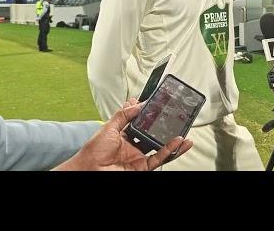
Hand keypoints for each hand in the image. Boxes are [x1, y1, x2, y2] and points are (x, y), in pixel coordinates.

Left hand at [53, 99, 192, 170]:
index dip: (147, 114)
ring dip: (172, 140)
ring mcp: (137, 157)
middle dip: (163, 126)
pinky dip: (170, 150)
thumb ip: (123, 115)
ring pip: (159, 147)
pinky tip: (178, 142)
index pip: (139, 122)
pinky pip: (159, 158)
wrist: (89, 170)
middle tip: (174, 116)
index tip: (156, 104)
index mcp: (122, 136)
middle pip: (151, 135)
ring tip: (184, 131)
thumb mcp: (109, 127)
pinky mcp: (142, 167)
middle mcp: (132, 147)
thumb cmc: (93, 151)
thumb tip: (136, 103)